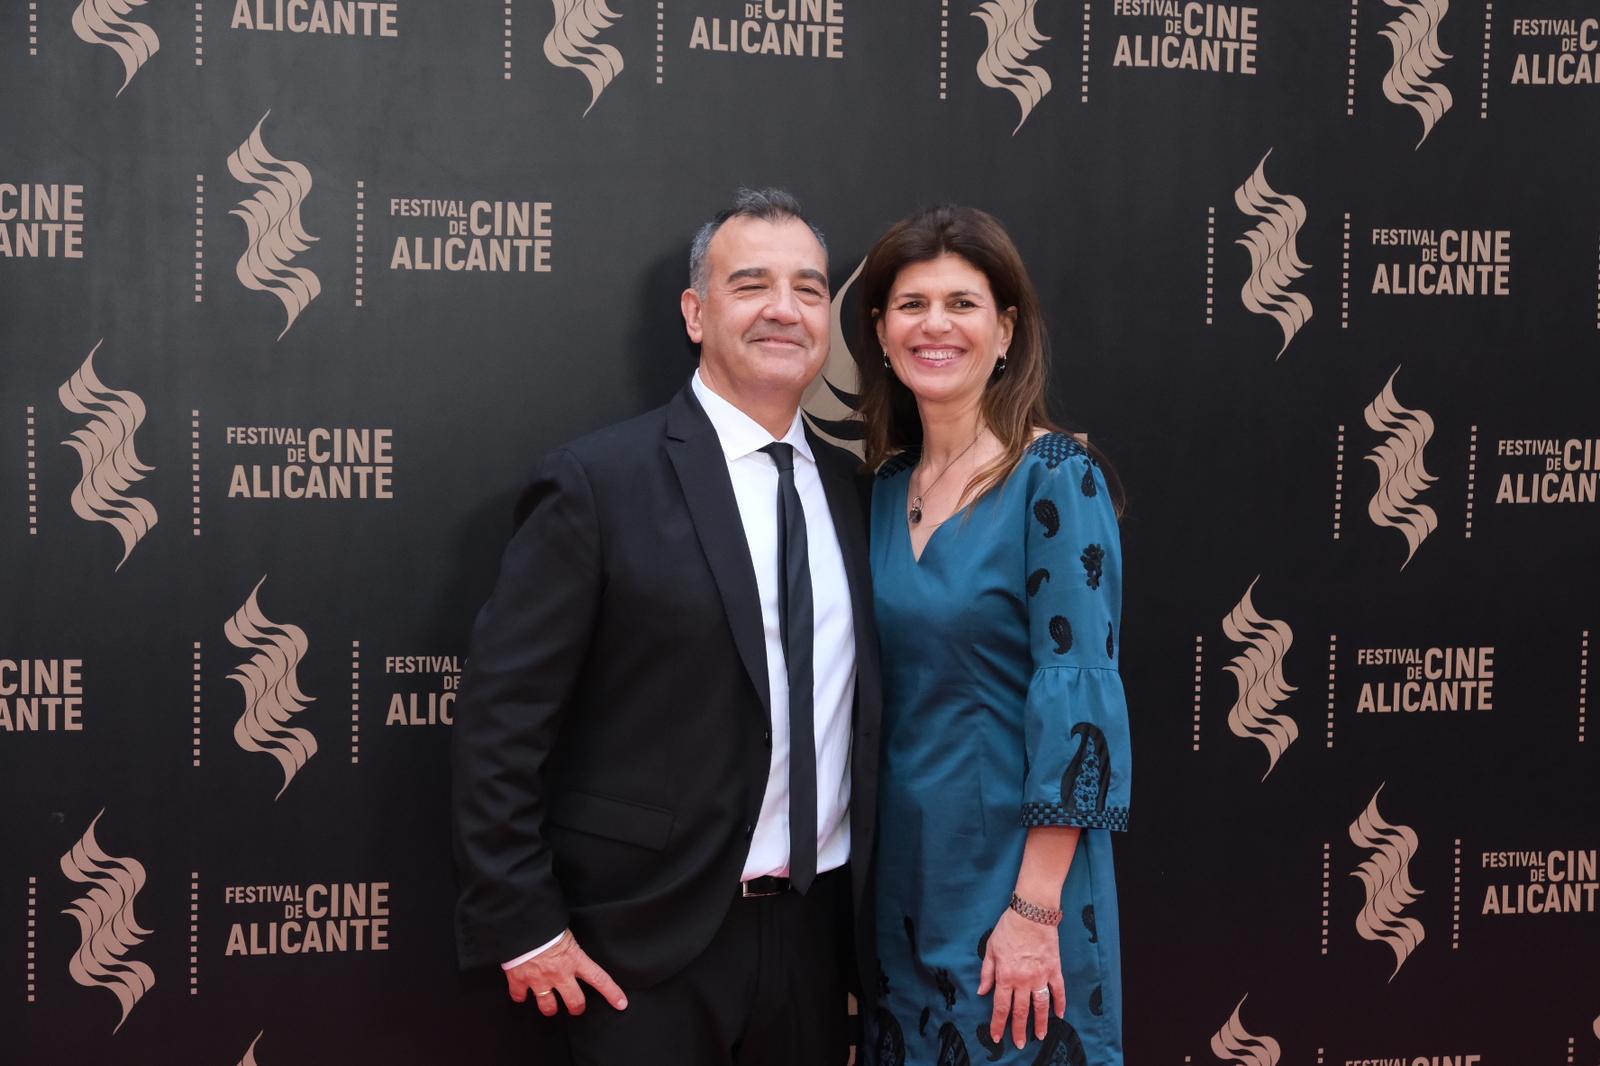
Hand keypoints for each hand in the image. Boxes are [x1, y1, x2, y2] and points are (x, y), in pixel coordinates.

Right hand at [504, 931, 627, 1017]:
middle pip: (575, 1001)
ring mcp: (539, 979)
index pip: (599, 979)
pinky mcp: (519, 980)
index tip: (621, 1003)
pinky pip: (520, 997)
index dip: (611, 992)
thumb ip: (570, 946)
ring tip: (551, 1006)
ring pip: (549, 1006)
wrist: (521, 923)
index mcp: (574, 959)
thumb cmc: (545, 922)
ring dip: (550, 1008)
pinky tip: (522, 994)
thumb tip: (569, 946)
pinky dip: (520, 996)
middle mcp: (559, 973)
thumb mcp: (565, 932)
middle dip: (577, 1007)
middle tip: (576, 1007)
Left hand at [976, 907, 1064, 1048]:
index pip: (1001, 1007)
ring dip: (1040, 1023)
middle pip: (1020, 1011)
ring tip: (1040, 1036)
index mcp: (1005, 976)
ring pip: (1040, 1006)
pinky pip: (1058, 991)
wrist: (1031, 913)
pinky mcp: (1054, 969)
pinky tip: (1059, 1015)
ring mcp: (1040, 976)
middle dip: (1019, 1030)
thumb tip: (982, 992)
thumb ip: (987, 973)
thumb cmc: (1008, 929)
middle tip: (1020, 1044)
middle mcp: (1023, 980)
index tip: (997, 1037)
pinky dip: (1060, 1004)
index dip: (998, 1024)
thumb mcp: (990, 949)